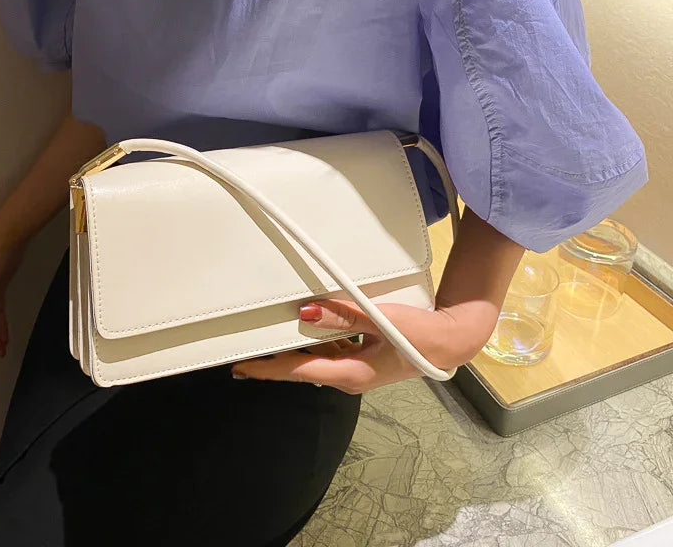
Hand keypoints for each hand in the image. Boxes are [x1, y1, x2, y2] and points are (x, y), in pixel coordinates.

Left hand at [229, 298, 494, 393]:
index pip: (299, 371)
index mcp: (350, 373)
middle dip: (275, 361)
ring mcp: (357, 371)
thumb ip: (342, 315)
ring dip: (294, 352)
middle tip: (245, 351)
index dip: (268, 368)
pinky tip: (305, 331)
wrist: (450, 342)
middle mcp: (348, 378)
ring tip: (267, 339)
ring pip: (316, 362)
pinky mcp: (364, 362)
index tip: (240, 366)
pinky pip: (330, 355)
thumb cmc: (416, 333)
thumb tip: (304, 312)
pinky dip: (314, 346)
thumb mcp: (379, 320)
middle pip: (303, 369)